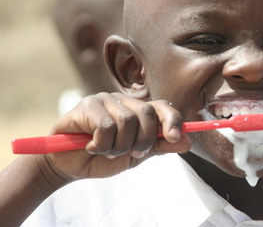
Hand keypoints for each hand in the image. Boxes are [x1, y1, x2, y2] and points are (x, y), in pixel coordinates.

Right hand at [43, 92, 190, 181]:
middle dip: (141, 141)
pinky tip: (91, 147)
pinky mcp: (88, 105)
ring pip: (127, 120)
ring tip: (107, 151)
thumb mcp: (136, 155)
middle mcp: (125, 101)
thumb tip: (188, 142)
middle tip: (130, 153)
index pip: (163, 107)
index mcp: (139, 111)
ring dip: (119, 146)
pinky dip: (102, 144)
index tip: (176, 138)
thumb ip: (159, 146)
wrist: (70, 166)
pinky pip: (106, 126)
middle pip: (147, 114)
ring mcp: (106, 99)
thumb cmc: (104, 158)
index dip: (173, 120)